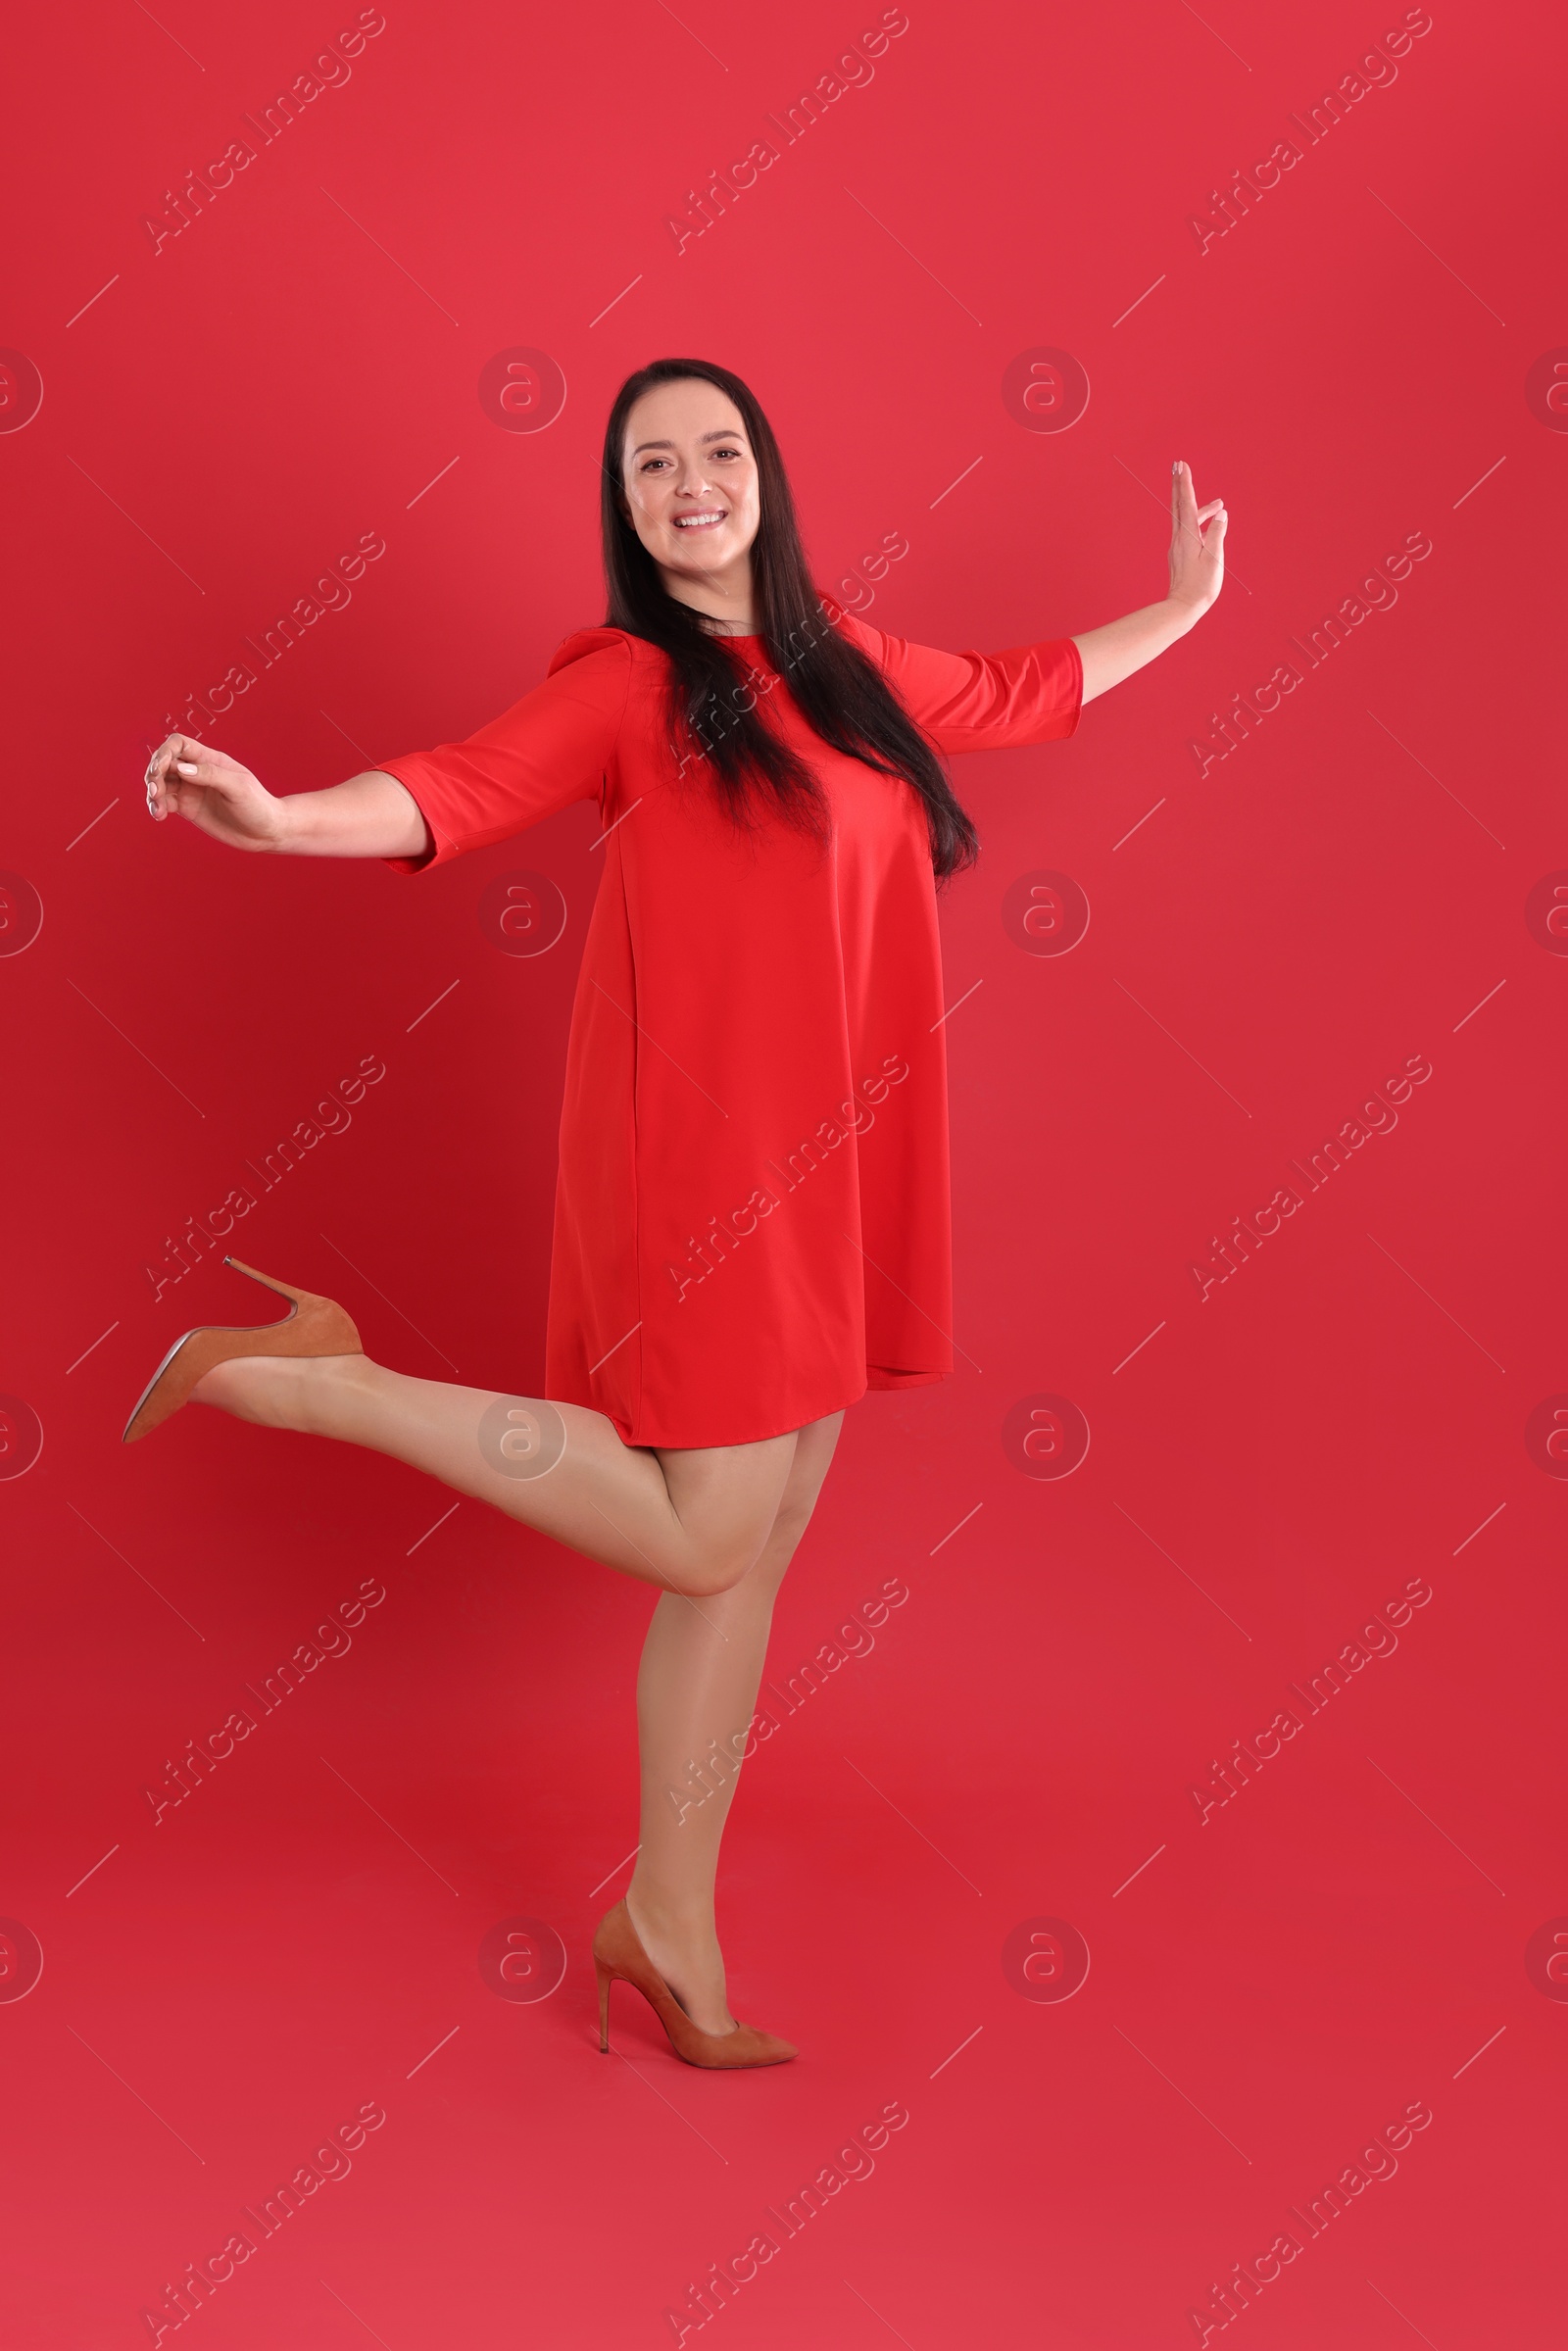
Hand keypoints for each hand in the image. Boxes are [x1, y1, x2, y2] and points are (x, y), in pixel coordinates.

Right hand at [143, 734, 288, 851]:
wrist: (267, 832)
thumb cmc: (259, 805)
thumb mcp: (238, 786)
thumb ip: (210, 775)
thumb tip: (181, 768)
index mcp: (209, 759)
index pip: (178, 744)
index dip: (164, 752)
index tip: (162, 769)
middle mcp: (197, 771)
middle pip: (163, 762)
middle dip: (153, 774)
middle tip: (155, 791)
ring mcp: (191, 789)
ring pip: (160, 783)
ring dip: (152, 793)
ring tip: (158, 808)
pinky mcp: (188, 808)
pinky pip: (165, 802)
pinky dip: (157, 806)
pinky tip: (159, 815)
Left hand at [1167, 460, 1225, 619]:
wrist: (1182, 608)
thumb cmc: (1201, 586)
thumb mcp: (1214, 558)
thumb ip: (1217, 533)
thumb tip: (1221, 514)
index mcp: (1188, 535)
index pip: (1186, 502)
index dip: (1185, 482)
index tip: (1181, 465)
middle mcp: (1179, 538)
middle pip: (1179, 505)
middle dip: (1180, 484)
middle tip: (1178, 466)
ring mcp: (1178, 546)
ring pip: (1186, 519)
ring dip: (1198, 507)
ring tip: (1218, 504)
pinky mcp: (1179, 555)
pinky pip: (1188, 531)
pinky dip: (1198, 522)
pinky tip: (1209, 527)